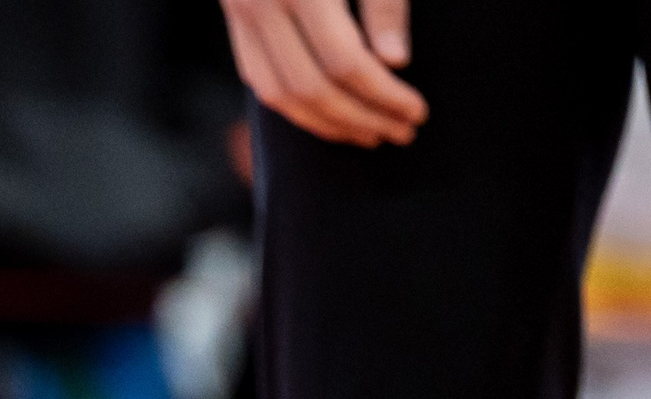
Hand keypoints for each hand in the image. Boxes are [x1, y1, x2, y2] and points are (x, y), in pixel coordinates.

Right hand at [220, 0, 423, 146]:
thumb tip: (394, 62)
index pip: (347, 62)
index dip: (384, 94)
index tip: (417, 111)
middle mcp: (262, 0)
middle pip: (311, 87)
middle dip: (360, 118)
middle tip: (400, 132)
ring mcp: (239, 8)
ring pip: (278, 93)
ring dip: (325, 122)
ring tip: (367, 132)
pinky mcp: (233, 10)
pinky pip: (256, 74)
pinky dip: (292, 103)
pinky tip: (326, 110)